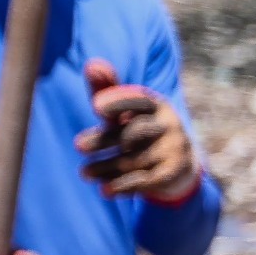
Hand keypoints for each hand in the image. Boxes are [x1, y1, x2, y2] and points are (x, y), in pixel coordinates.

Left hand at [75, 59, 199, 202]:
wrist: (178, 164)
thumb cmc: (140, 129)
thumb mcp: (125, 111)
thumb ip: (107, 88)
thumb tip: (92, 64)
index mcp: (157, 105)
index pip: (139, 100)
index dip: (119, 101)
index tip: (96, 106)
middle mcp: (169, 125)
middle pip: (132, 133)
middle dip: (103, 140)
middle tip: (77, 146)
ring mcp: (174, 149)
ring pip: (133, 160)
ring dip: (105, 167)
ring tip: (84, 173)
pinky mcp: (173, 172)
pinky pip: (145, 180)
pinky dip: (123, 186)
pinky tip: (104, 190)